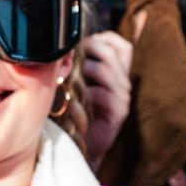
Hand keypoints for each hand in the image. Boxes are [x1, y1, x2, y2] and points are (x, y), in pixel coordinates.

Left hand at [81, 31, 133, 162]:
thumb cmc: (80, 114)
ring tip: (68, 75)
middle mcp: (124, 83)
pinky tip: (73, 97)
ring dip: (84, 68)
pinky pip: (103, 93)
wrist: (87, 147)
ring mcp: (123, 97)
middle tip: (70, 55)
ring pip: (107, 70)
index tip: (85, 42)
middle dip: (89, 48)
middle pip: (113, 52)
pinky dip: (85, 92)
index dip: (105, 38)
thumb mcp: (80, 86)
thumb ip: (79, 68)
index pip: (122, 46)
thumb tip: (62, 49)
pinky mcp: (119, 112)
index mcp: (117, 74)